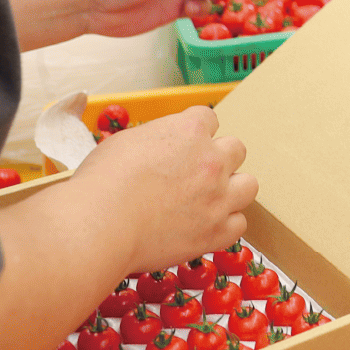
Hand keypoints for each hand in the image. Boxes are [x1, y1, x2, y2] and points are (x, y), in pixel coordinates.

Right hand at [71, 106, 255, 273]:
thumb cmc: (102, 182)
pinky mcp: (216, 231)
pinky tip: (205, 227)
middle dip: (219, 159)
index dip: (196, 133)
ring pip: (249, 185)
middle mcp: (211, 160)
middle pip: (236, 149)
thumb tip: (159, 150)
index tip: (185, 146)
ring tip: (210, 201)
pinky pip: (239, 224)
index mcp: (189, 131)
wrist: (100, 224)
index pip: (209, 119)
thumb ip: (155, 140)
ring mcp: (218, 196)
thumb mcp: (126, 141)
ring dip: (232, 190)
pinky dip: (225, 226)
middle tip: (197, 175)